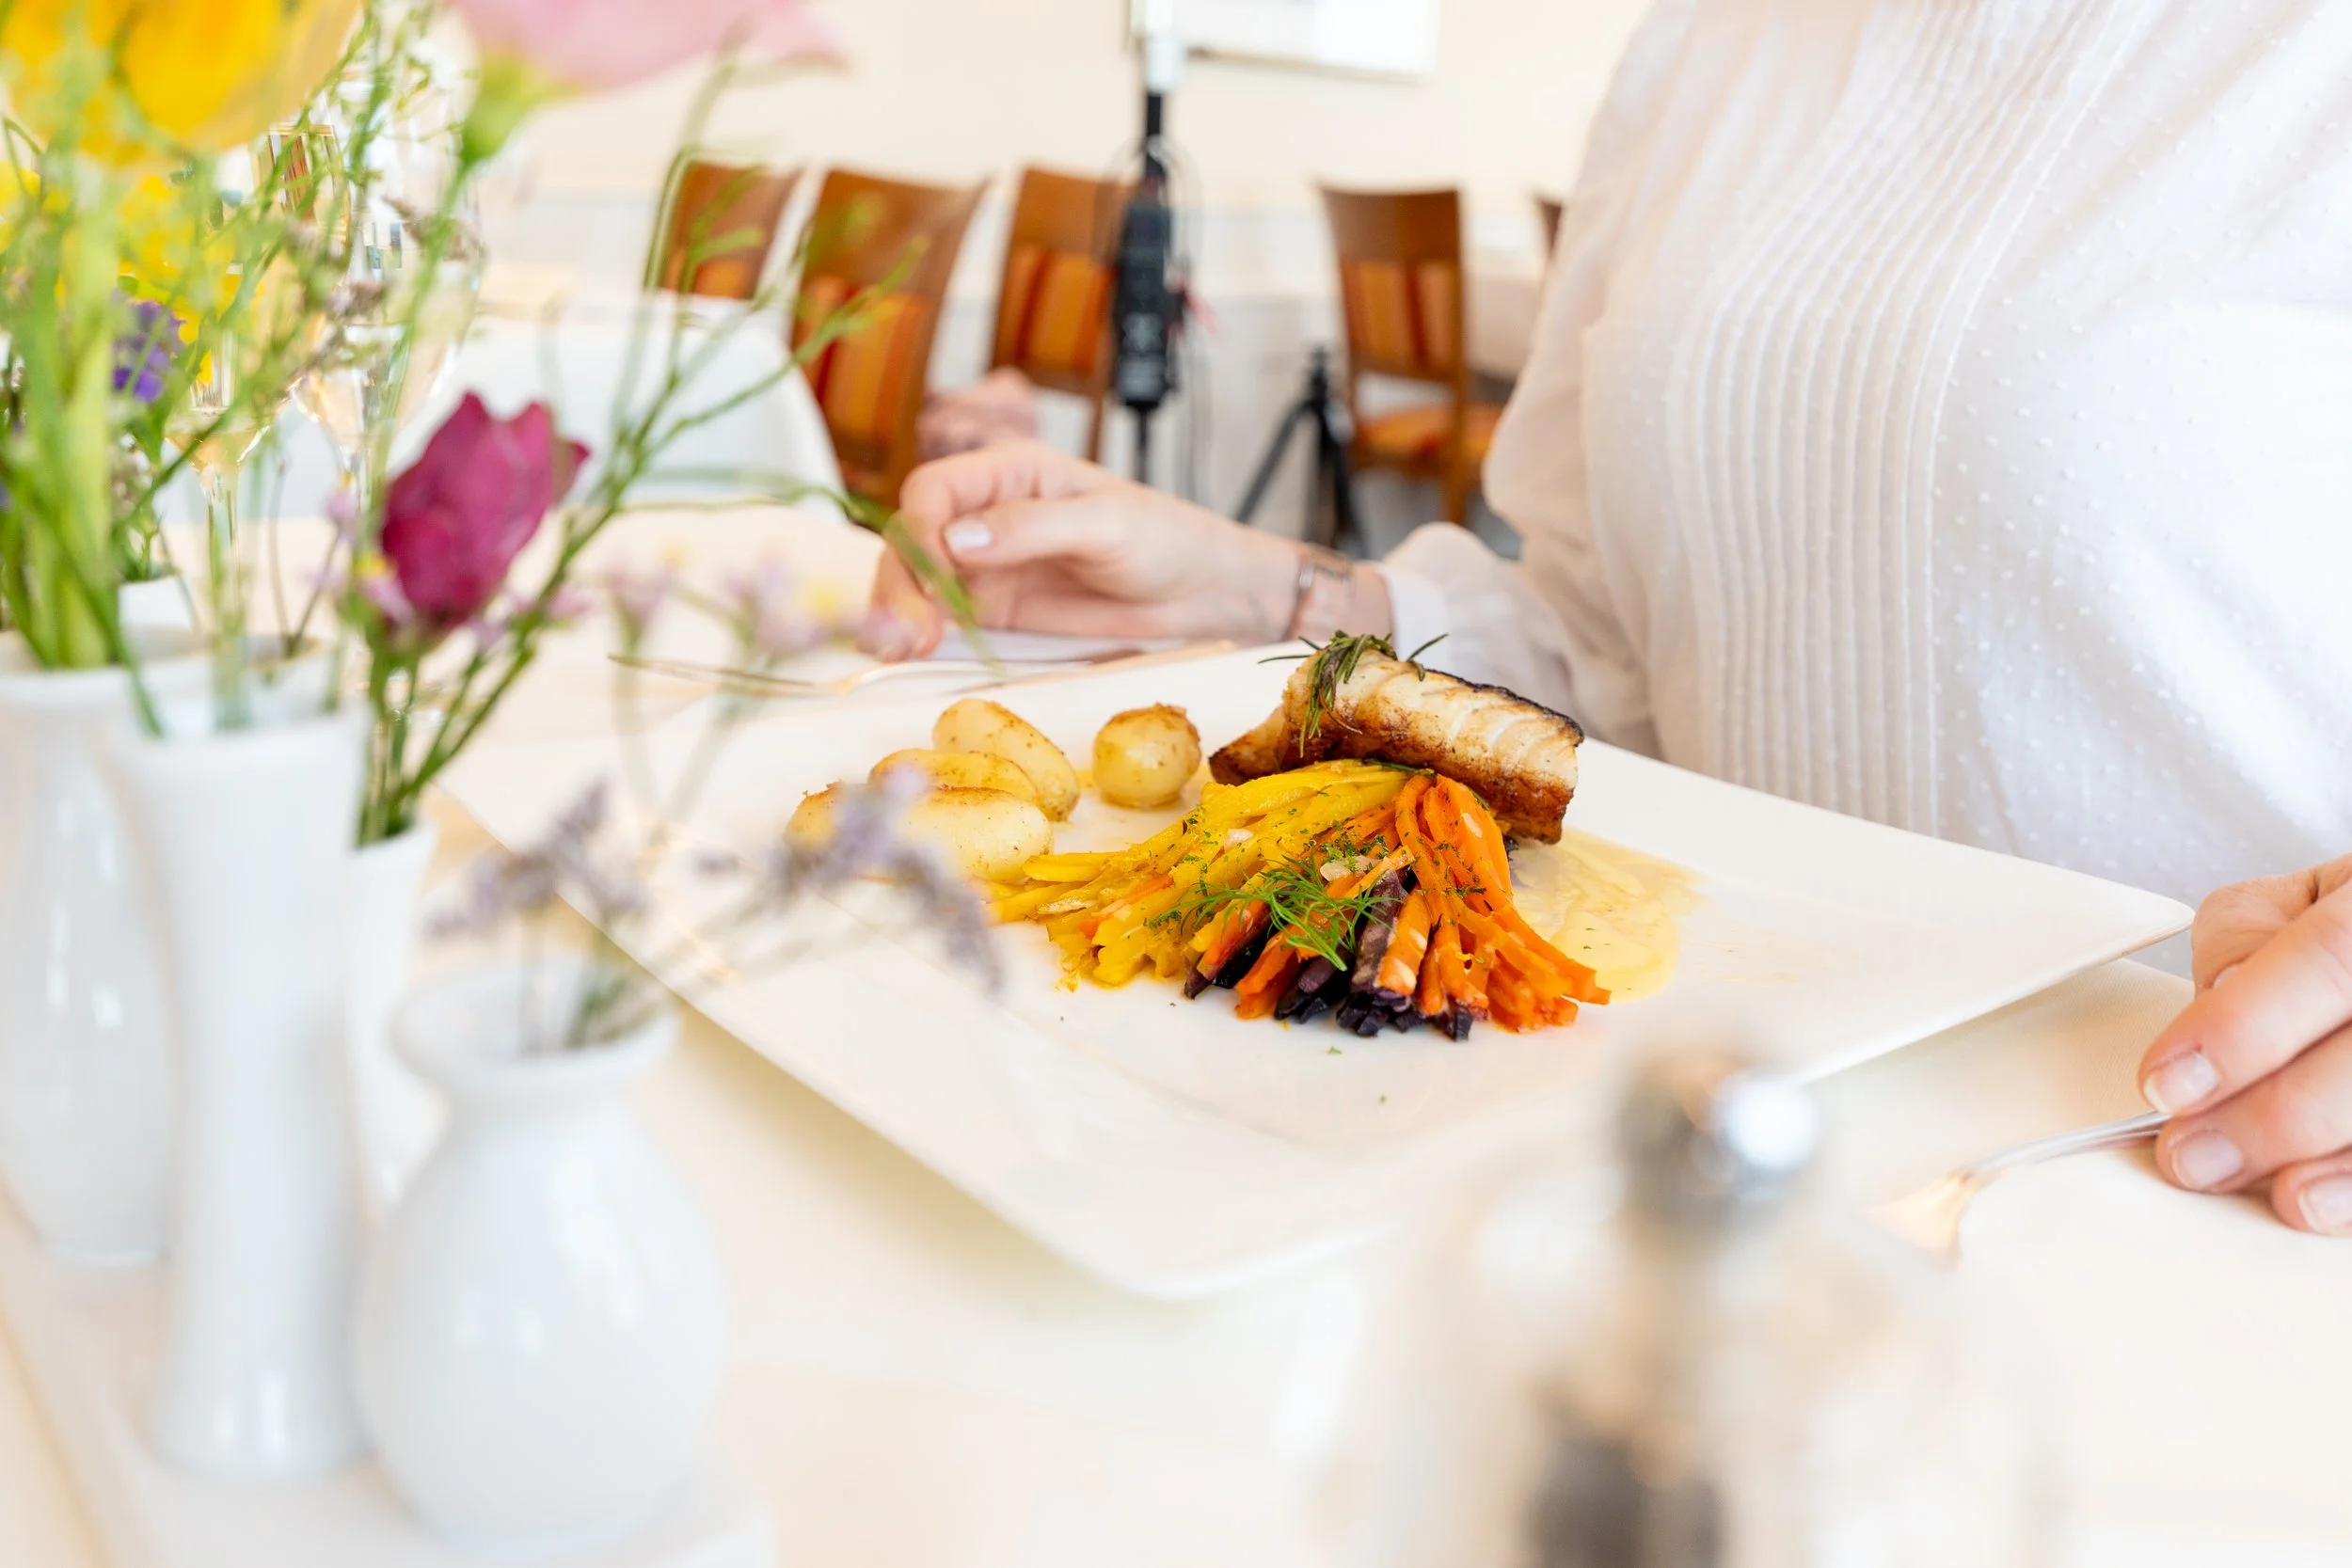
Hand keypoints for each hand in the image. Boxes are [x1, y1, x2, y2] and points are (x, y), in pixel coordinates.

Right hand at [859, 442, 1383, 657]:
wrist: (1203, 591)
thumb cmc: (1165, 538)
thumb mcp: (1106, 525)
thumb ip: (1032, 528)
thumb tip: (959, 540)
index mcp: (1010, 473)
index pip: (935, 491)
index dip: (919, 531)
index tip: (933, 574)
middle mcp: (986, 513)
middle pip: (911, 538)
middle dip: (899, 582)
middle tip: (908, 634)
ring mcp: (985, 563)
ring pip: (914, 579)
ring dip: (897, 610)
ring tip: (899, 648)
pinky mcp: (993, 606)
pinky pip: (939, 614)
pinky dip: (918, 630)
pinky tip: (912, 650)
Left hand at [2139, 855, 2351, 1231]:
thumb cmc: (2351, 930)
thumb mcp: (2297, 900)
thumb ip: (2245, 940)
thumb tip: (2218, 999)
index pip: (2327, 959)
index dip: (2243, 1027)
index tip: (2166, 1084)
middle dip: (2276, 1117)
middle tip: (2193, 1156)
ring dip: (2337, 1166)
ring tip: (2273, 1194)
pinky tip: (2326, 1203)